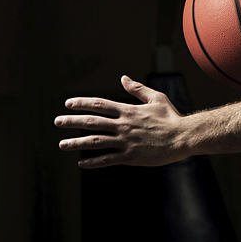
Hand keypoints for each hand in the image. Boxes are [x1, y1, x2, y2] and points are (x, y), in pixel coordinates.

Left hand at [55, 75, 192, 167]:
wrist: (183, 138)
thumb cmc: (171, 117)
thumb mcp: (156, 98)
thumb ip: (138, 89)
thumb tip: (123, 79)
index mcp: (128, 110)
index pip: (100, 104)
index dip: (82, 103)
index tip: (69, 104)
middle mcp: (123, 125)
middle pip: (92, 122)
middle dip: (72, 121)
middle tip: (57, 122)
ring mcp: (125, 141)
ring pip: (95, 142)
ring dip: (76, 143)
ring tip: (62, 144)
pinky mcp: (129, 156)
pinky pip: (107, 159)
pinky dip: (92, 162)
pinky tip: (81, 163)